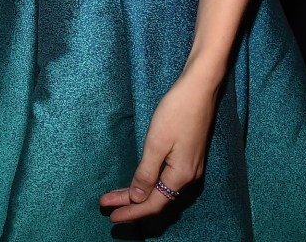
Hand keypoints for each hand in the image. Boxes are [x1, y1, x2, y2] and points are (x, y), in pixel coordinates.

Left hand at [100, 74, 215, 223]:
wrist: (199, 89)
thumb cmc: (176, 112)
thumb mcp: (156, 144)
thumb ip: (146, 173)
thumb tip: (137, 198)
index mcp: (181, 176)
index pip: (153, 204)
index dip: (131, 212)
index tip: (111, 216)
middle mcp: (189, 177)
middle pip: (157, 200)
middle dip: (131, 205)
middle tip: (106, 206)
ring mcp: (191, 168)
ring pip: (162, 191)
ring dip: (139, 195)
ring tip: (117, 197)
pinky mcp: (189, 157)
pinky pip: (167, 181)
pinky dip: (151, 185)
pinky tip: (140, 183)